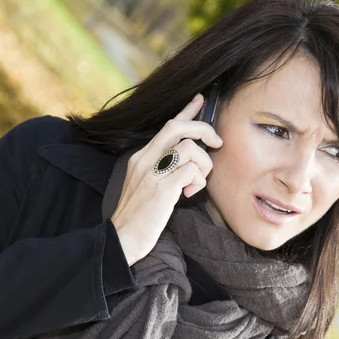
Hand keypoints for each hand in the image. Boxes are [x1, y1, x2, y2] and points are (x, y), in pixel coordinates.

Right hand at [111, 94, 223, 265]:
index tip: (200, 100)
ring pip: (190, 148)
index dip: (186, 111)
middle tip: (217, 141)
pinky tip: (189, 194)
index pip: (166, 126)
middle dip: (203, 128)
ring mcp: (153, 172)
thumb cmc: (138, 216)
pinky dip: (198, 181)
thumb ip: (163, 170)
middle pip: (177, 127)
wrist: (122, 239)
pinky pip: (191, 170)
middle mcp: (145, 159)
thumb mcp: (146, 186)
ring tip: (195, 184)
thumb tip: (189, 162)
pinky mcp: (162, 187)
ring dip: (203, 165)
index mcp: (141, 157)